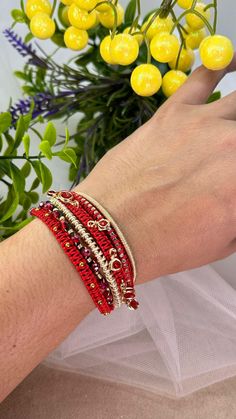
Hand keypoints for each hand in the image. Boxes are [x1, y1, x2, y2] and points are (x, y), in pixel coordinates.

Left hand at [76, 56, 235, 283]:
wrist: (112, 233)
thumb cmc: (168, 246)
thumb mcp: (225, 240)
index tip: (235, 178)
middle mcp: (234, 147)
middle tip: (231, 155)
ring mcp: (205, 124)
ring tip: (233, 119)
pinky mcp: (175, 112)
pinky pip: (205, 76)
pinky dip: (225, 65)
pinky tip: (233, 65)